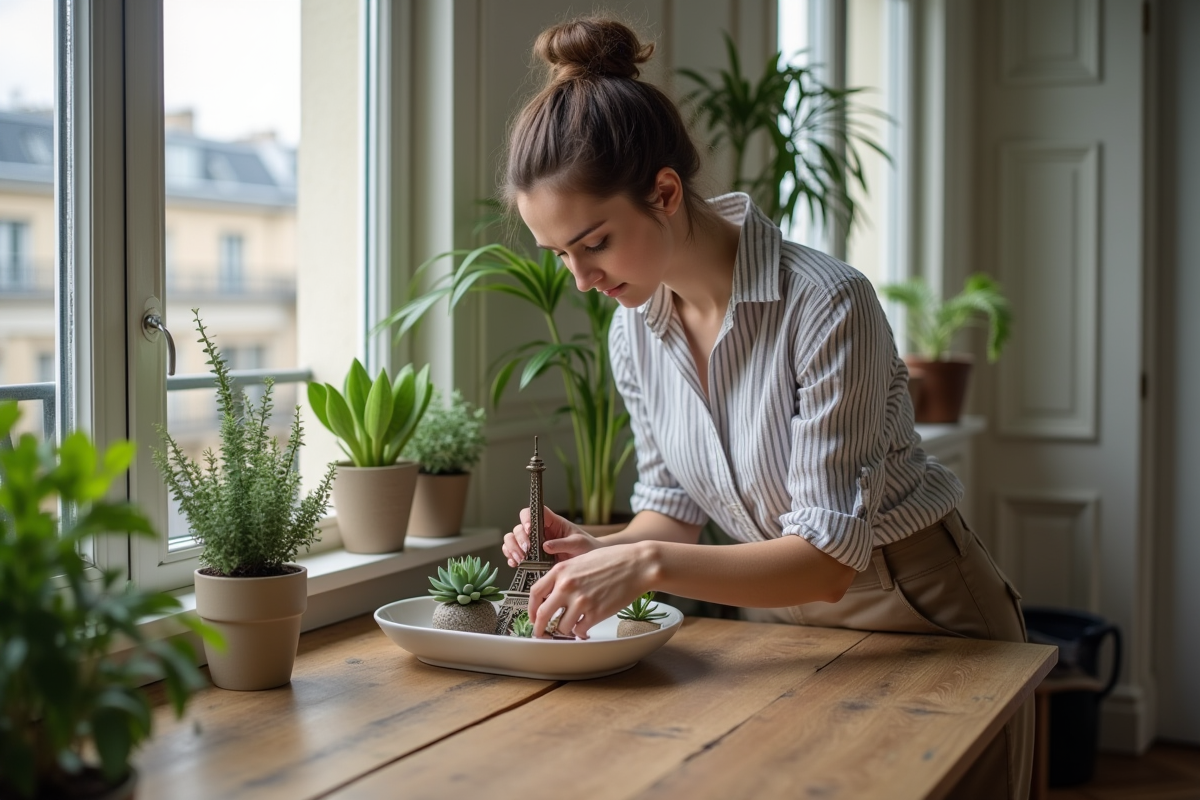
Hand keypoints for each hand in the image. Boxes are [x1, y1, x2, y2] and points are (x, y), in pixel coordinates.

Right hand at [502, 506, 599, 567]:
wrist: (588, 564)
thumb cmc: (586, 548)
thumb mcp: (578, 543)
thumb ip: (563, 544)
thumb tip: (546, 546)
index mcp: (551, 522)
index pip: (533, 512)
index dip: (527, 518)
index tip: (529, 529)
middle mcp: (539, 531)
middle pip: (519, 527)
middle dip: (519, 538)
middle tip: (527, 550)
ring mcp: (533, 544)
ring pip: (512, 539)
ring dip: (512, 548)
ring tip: (520, 559)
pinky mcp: (530, 557)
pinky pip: (513, 554)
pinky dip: (511, 558)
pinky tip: (515, 564)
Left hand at [528, 542, 655, 639]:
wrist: (636, 565)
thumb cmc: (612, 560)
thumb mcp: (580, 561)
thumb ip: (564, 575)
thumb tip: (552, 594)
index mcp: (560, 571)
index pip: (535, 593)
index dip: (531, 608)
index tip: (533, 616)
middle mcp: (566, 586)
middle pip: (542, 614)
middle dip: (539, 628)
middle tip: (541, 633)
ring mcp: (580, 601)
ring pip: (561, 627)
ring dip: (564, 631)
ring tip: (571, 628)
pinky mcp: (595, 613)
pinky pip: (579, 631)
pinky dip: (580, 633)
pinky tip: (585, 630)